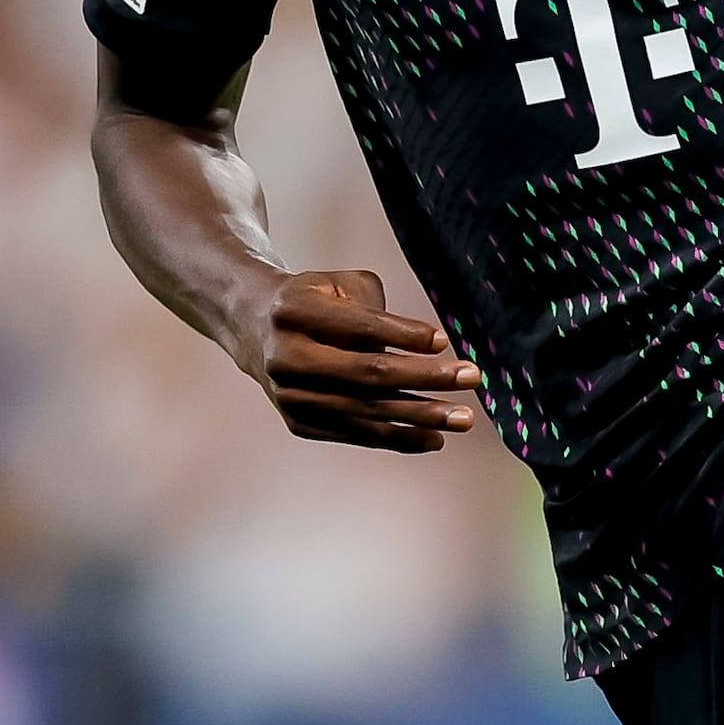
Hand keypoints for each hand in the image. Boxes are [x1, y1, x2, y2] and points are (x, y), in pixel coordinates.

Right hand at [243, 268, 482, 450]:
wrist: (253, 328)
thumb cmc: (311, 301)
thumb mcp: (336, 285)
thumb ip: (376, 309)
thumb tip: (427, 348)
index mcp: (294, 311)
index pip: (358, 327)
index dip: (402, 335)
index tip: (443, 341)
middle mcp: (286, 357)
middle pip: (366, 373)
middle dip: (425, 378)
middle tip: (470, 377)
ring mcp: (290, 396)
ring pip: (366, 411)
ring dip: (420, 417)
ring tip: (462, 418)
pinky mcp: (298, 422)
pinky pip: (356, 434)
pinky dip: (397, 437)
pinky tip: (433, 438)